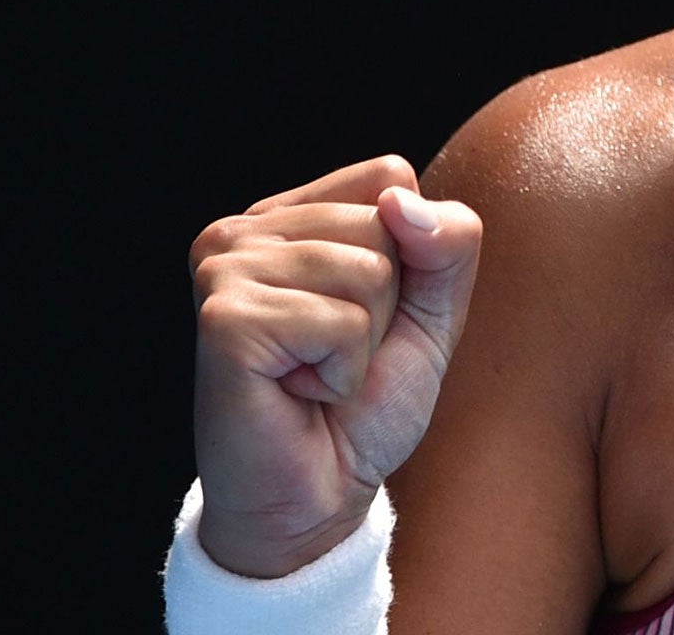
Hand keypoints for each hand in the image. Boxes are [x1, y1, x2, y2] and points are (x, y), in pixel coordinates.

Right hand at [188, 155, 482, 576]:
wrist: (319, 496)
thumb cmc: (367, 401)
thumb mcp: (435, 309)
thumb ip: (449, 240)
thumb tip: (402, 203)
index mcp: (288, 215)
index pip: (390, 177)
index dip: (410, 254)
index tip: (365, 314)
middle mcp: (243, 230)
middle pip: (384, 220)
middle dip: (387, 302)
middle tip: (335, 356)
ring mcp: (225, 269)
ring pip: (369, 268)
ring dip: (364, 341)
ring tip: (315, 373)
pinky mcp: (224, 319)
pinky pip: (341, 321)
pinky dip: (342, 369)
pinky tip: (298, 391)